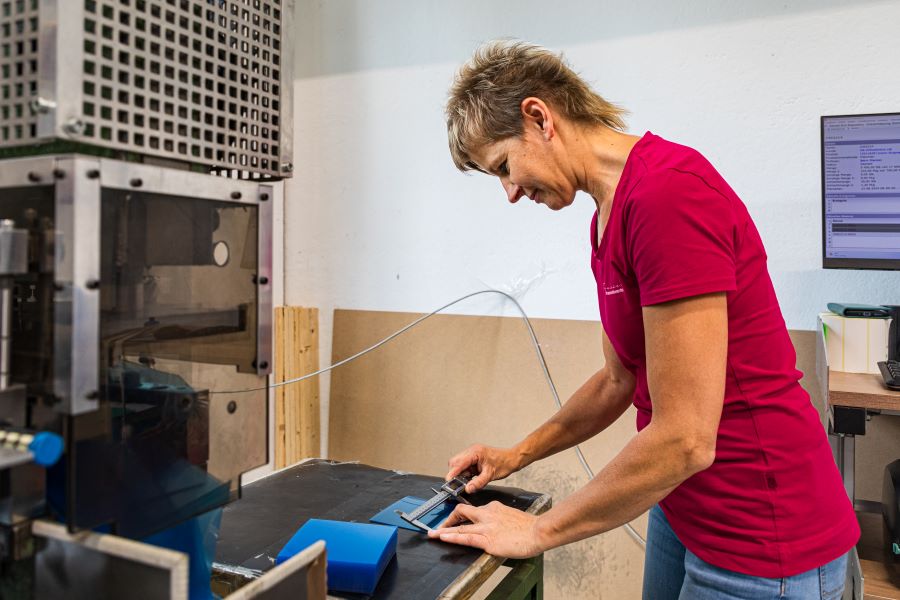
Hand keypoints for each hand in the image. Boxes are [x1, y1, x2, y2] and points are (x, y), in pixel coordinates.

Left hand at [427, 502, 544, 557]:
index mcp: (493, 508)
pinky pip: (465, 537)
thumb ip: (501, 519)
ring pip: (460, 526)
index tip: (457, 518)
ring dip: (444, 530)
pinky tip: (443, 538)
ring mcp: (486, 527)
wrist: (538, 531)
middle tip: (440, 526)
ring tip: (433, 534)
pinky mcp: (488, 540)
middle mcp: (487, 514)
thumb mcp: (512, 516)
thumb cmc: (530, 527)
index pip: (474, 509)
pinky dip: (452, 537)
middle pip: (462, 512)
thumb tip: (496, 527)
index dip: (463, 514)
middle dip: (449, 519)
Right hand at [446, 444, 520, 493]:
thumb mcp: (490, 475)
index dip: (452, 472)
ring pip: (458, 465)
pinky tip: (468, 480)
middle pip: (455, 462)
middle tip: (457, 485)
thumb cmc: (504, 463)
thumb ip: (478, 483)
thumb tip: (468, 489)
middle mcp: (471, 452)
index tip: (448, 481)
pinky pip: (464, 467)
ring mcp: (472, 455)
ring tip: (463, 484)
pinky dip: (464, 474)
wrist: (512, 459)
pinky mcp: (473, 460)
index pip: (459, 462)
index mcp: (475, 452)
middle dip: (454, 474)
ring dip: (459, 475)